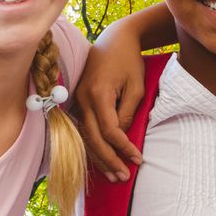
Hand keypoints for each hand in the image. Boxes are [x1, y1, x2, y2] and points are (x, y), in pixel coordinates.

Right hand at [73, 31, 146, 182]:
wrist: (115, 38)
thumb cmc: (129, 60)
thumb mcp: (136, 86)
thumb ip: (127, 112)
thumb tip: (121, 136)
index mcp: (98, 93)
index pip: (109, 130)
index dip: (122, 147)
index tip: (137, 159)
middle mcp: (83, 97)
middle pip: (92, 138)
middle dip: (108, 160)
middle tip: (123, 177)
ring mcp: (77, 98)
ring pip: (85, 135)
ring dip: (98, 157)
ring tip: (113, 175)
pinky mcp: (78, 99)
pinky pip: (83, 127)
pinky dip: (92, 144)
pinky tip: (101, 158)